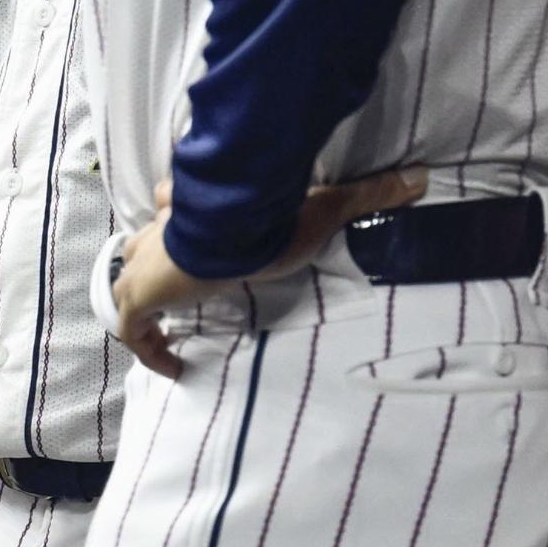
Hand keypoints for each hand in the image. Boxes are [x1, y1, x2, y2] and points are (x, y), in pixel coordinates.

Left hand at [110, 170, 426, 378]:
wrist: (225, 234)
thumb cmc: (267, 220)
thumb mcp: (322, 209)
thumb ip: (367, 195)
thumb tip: (419, 178)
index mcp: (197, 207)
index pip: (174, 205)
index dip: (179, 219)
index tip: (194, 247)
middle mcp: (163, 232)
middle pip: (144, 244)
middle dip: (156, 265)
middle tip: (179, 291)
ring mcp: (146, 265)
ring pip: (128, 282)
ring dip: (144, 303)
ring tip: (168, 329)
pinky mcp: (140, 296)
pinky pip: (132, 328)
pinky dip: (146, 347)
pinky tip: (171, 368)